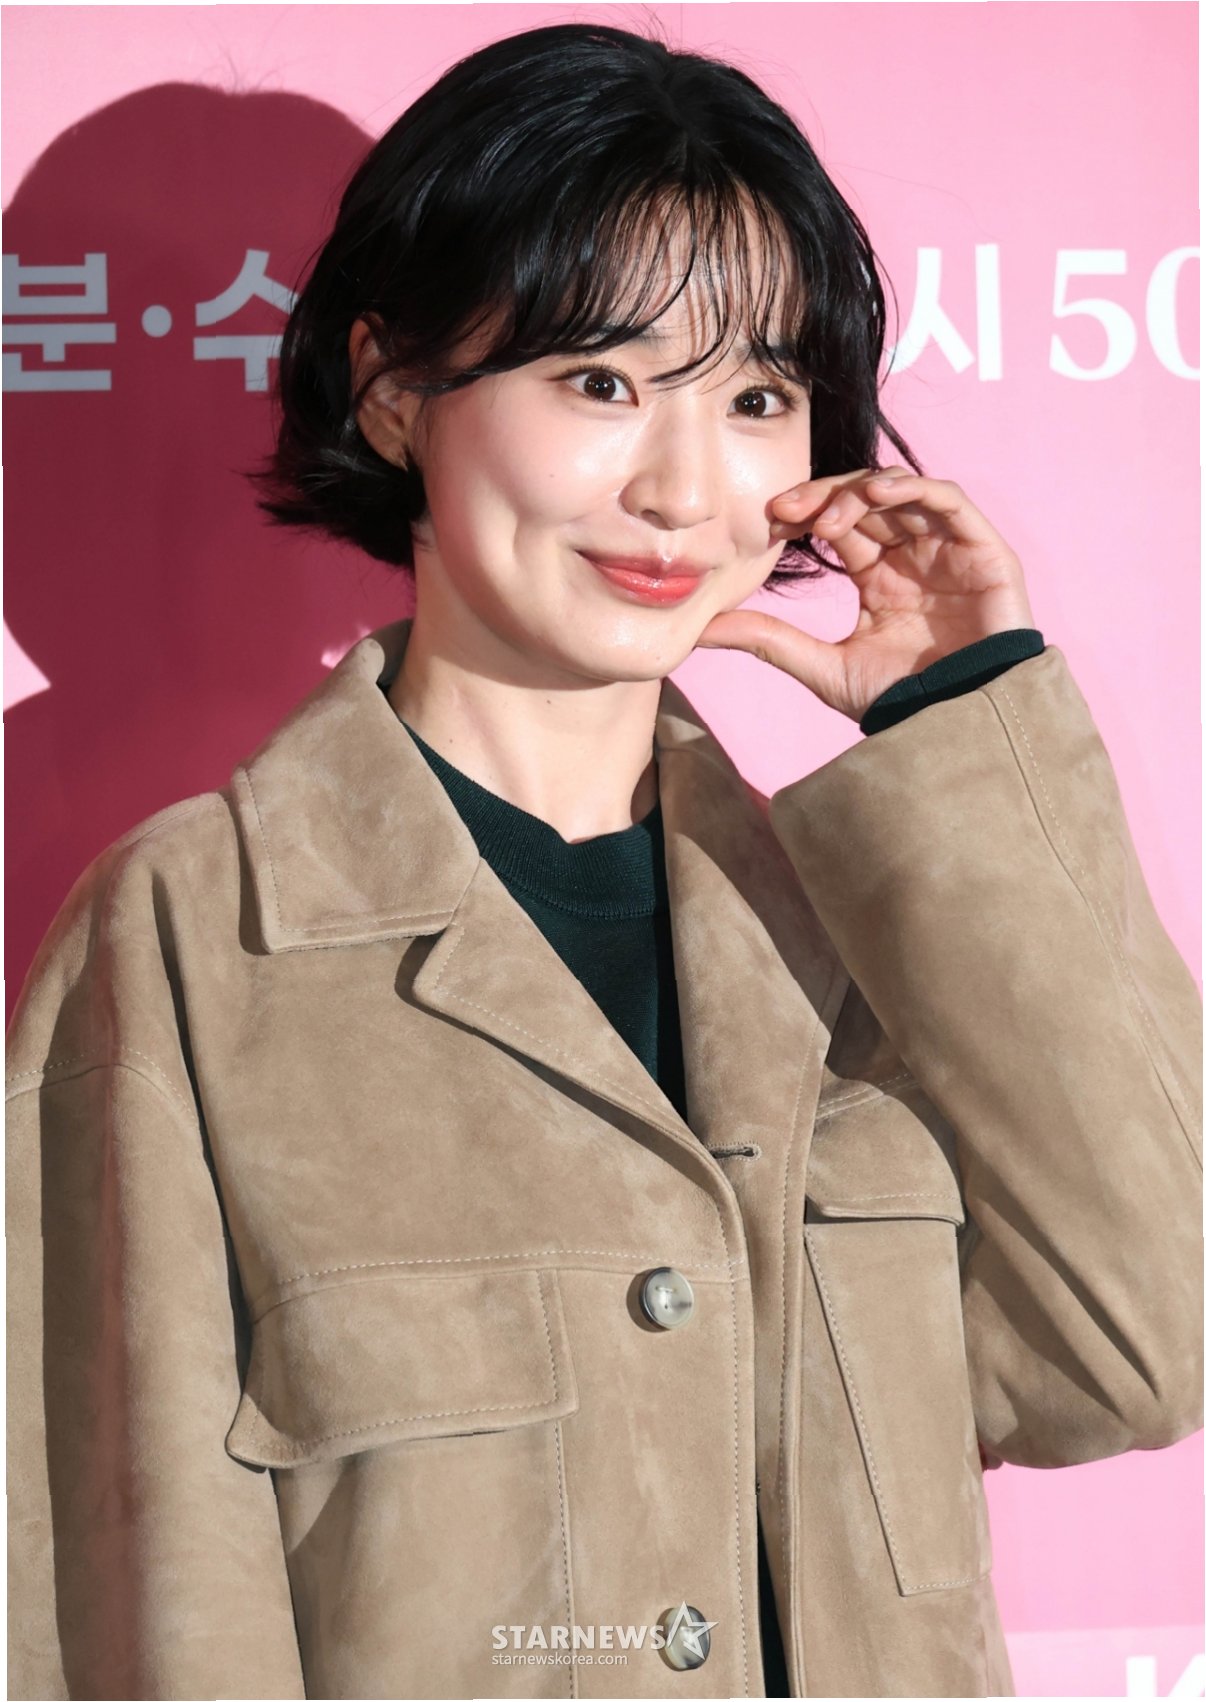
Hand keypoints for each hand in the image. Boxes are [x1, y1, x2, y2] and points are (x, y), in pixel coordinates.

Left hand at [694, 468, 1036, 722]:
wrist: (957, 725)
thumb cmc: (900, 701)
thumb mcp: (821, 666)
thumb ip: (768, 639)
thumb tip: (700, 628)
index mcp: (878, 577)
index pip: (839, 524)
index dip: (805, 513)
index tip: (769, 521)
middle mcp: (912, 556)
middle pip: (864, 500)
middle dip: (823, 498)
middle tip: (786, 509)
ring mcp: (948, 550)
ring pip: (901, 492)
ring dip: (860, 493)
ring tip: (826, 517)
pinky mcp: (983, 549)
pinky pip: (948, 500)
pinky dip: (913, 488)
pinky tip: (878, 494)